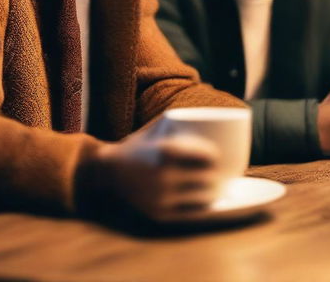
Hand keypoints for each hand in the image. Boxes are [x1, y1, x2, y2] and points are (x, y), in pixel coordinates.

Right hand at [89, 125, 221, 221]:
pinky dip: (200, 208)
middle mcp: (165, 175)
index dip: (215, 157)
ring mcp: (162, 197)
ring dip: (213, 193)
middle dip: (217, 176)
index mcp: (166, 151)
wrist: (107, 170)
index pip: (205, 156)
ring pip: (201, 198)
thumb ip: (176, 122)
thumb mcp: (154, 128)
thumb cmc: (137, 144)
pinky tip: (205, 202)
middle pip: (207, 178)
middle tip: (222, 173)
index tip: (219, 156)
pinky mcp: (159, 213)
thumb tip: (204, 117)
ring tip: (219, 188)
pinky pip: (188, 213)